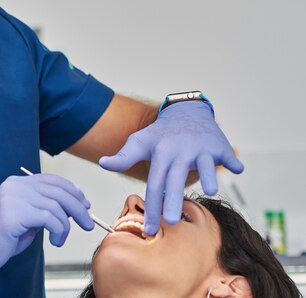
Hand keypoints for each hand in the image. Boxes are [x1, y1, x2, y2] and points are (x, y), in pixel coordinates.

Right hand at [0, 173, 94, 294]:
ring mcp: (12, 198)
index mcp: (16, 183)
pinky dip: (59, 231)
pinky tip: (55, 241)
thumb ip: (42, 207)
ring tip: (60, 239)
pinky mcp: (13, 214)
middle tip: (88, 224)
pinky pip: (49, 218)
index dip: (72, 190)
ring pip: (56, 205)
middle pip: (58, 191)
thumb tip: (72, 206)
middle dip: (78, 208)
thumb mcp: (25, 217)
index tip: (85, 204)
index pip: (52, 180)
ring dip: (66, 226)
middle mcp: (14, 186)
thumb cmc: (0, 239)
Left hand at [99, 101, 243, 235]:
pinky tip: (237, 169)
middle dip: (174, 199)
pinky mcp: (218, 145)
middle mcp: (180, 150)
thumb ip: (123, 157)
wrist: (186, 111)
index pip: (154, 183)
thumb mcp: (140, 142)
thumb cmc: (161, 134)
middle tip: (172, 222)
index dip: (151, 206)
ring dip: (209, 175)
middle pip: (175, 178)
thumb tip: (102, 164)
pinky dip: (233, 161)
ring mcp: (200, 147)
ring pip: (204, 163)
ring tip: (211, 191)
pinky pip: (226, 154)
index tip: (148, 229)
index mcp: (160, 153)